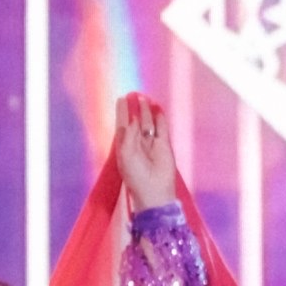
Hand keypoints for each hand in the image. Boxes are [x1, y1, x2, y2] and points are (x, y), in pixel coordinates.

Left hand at [114, 93, 177, 211]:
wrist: (154, 190)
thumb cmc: (136, 176)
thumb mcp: (126, 155)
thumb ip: (128, 136)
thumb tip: (133, 120)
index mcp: (125, 148)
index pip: (123, 126)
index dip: (122, 113)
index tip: (121, 99)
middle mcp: (138, 144)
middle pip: (136, 122)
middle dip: (134, 109)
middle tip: (133, 94)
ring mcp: (152, 144)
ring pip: (149, 123)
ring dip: (146, 111)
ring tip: (144, 98)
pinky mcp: (165, 145)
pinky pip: (162, 128)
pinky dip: (160, 118)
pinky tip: (157, 108)